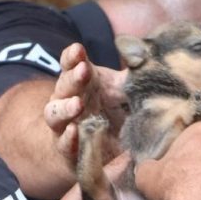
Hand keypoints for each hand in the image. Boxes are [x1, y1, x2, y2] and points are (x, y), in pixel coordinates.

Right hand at [43, 43, 126, 163]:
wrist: (97, 150)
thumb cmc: (109, 112)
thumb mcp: (122, 92)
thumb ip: (131, 79)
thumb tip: (146, 60)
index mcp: (80, 82)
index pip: (71, 64)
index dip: (72, 56)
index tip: (78, 49)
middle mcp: (66, 100)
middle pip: (64, 86)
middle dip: (73, 78)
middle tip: (83, 71)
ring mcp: (64, 124)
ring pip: (54, 114)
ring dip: (65, 108)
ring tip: (77, 104)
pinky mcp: (67, 149)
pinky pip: (63, 143)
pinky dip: (68, 138)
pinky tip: (74, 132)